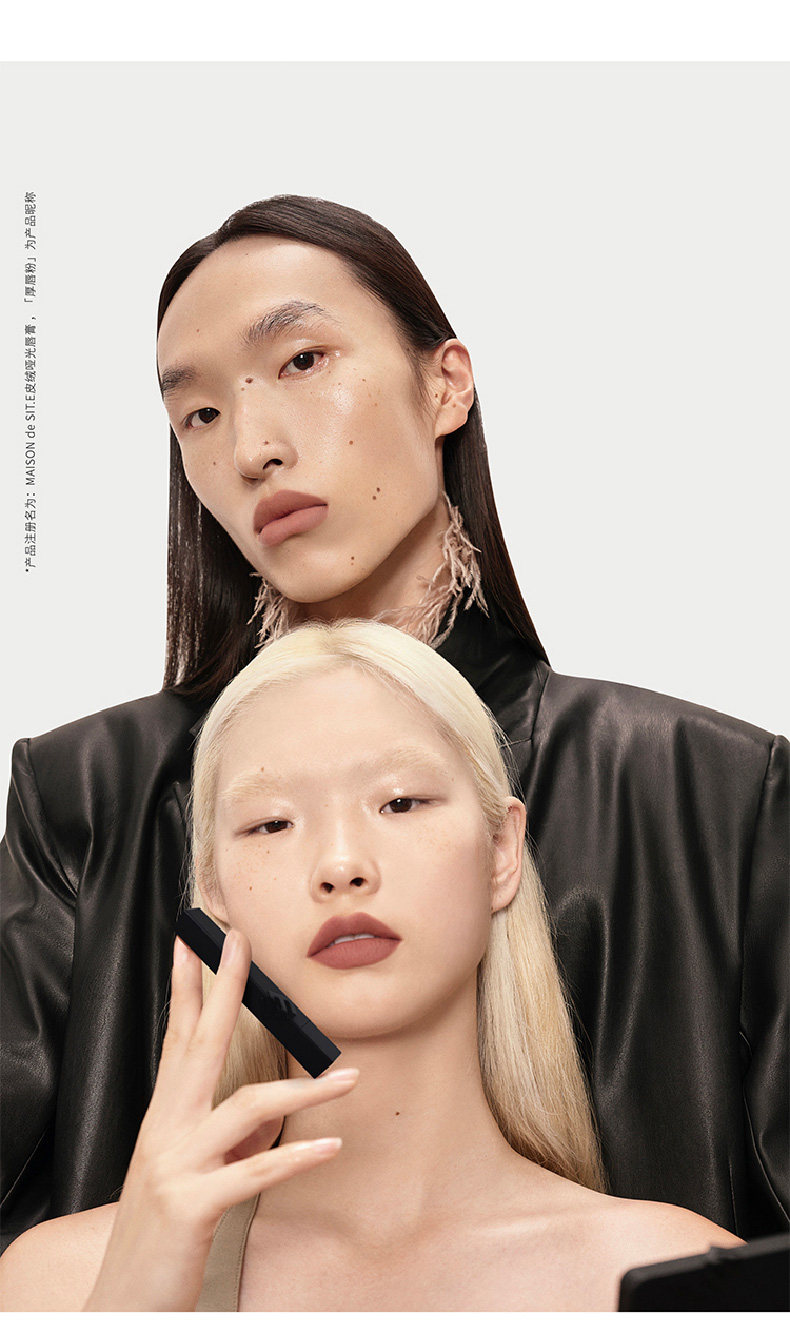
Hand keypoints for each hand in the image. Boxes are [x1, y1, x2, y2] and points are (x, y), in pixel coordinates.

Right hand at [83, 929, 357, 1310]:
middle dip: (223, 988)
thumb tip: (270, 1116)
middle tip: (240, 941)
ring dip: (303, 1088)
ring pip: (244, 1106)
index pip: (177, 1036)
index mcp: (163, 1117)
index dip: (187, 985)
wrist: (121, 1303)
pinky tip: (330, 1146)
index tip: (195, 939)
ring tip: (349, 1078)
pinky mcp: (192, 1207)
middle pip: (200, 1044)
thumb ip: (223, 1140)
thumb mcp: (188, 1174)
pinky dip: (295, 1157)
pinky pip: (252, 1172)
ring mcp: (175, 1166)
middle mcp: (164, 1131)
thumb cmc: (159, 1235)